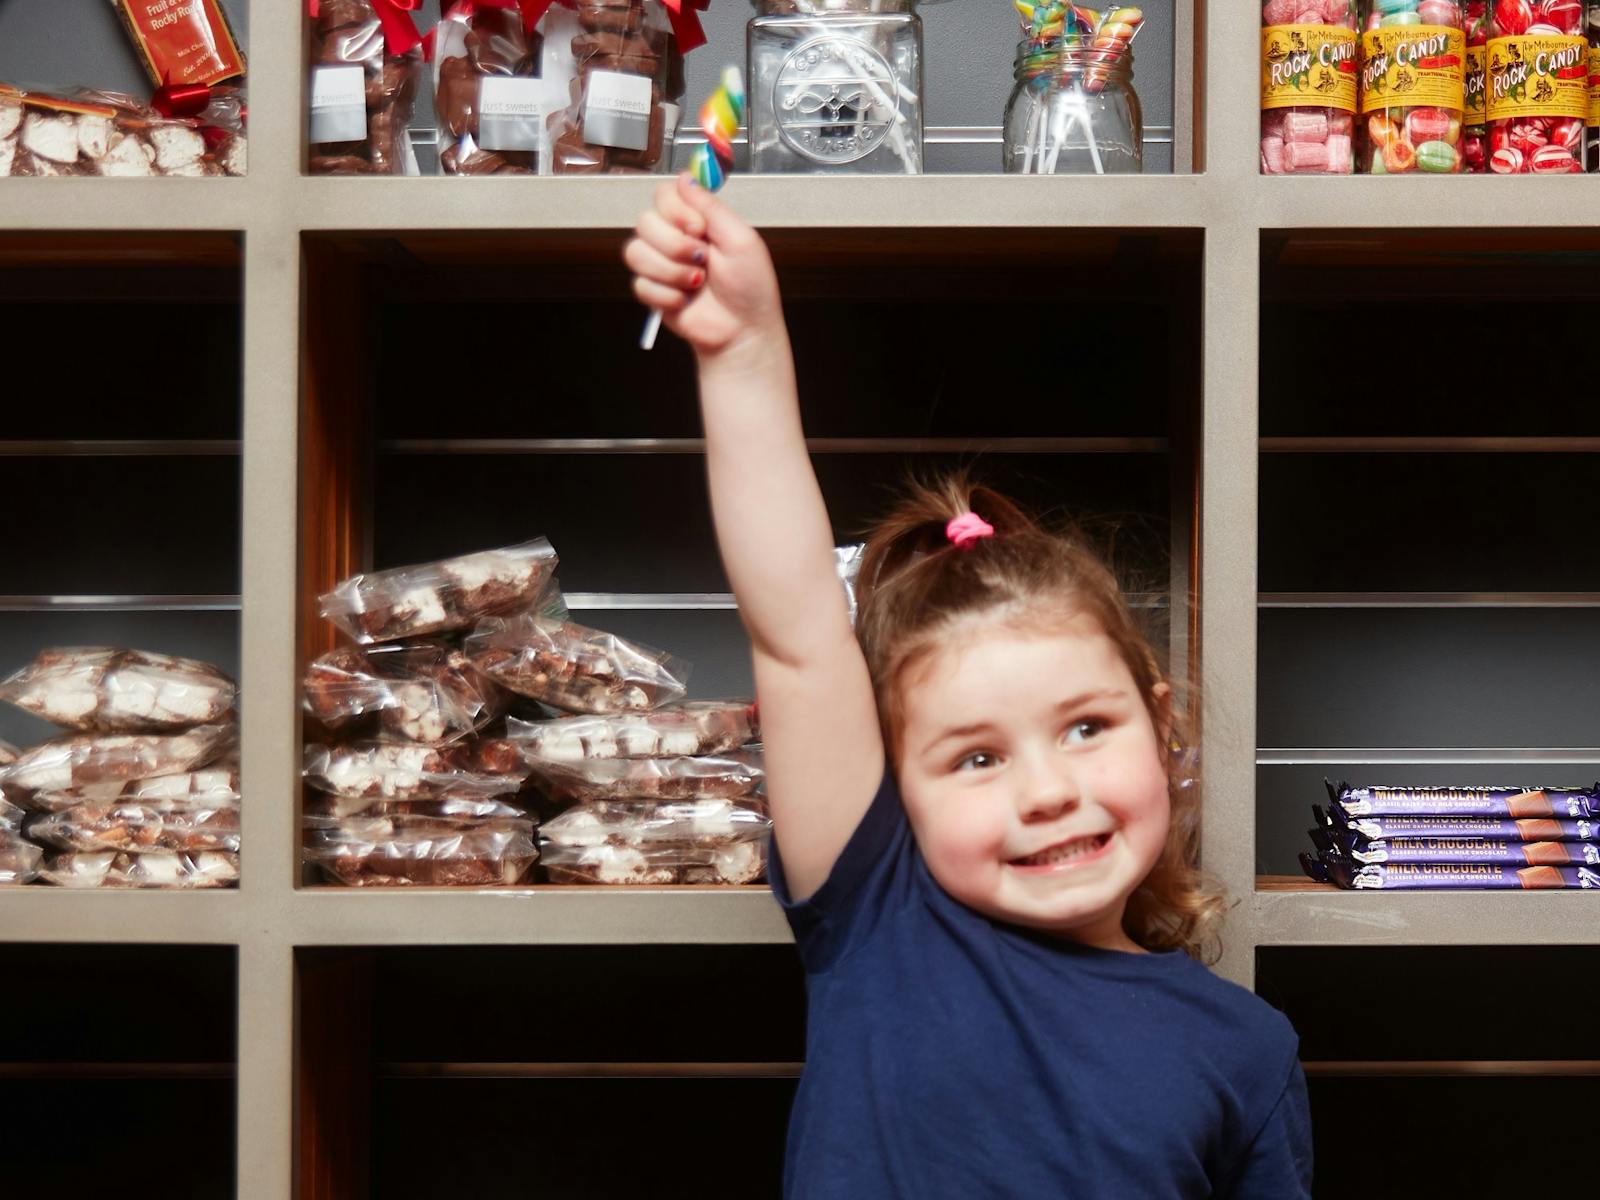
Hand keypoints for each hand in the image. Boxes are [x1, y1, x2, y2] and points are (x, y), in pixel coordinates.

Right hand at [624, 175, 782, 359]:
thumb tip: (685, 177)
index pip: (664, 194)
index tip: (698, 227)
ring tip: (696, 283)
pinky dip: (667, 295)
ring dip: (670, 271)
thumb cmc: (750, 288)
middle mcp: (675, 238)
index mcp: (696, 221)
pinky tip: (686, 301)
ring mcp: (661, 265)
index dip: (675, 209)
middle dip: (675, 245)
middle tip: (703, 260)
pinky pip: (640, 284)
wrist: (743, 331)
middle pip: (644, 221)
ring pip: (635, 251)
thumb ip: (711, 206)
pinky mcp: (653, 292)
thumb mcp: (741, 239)